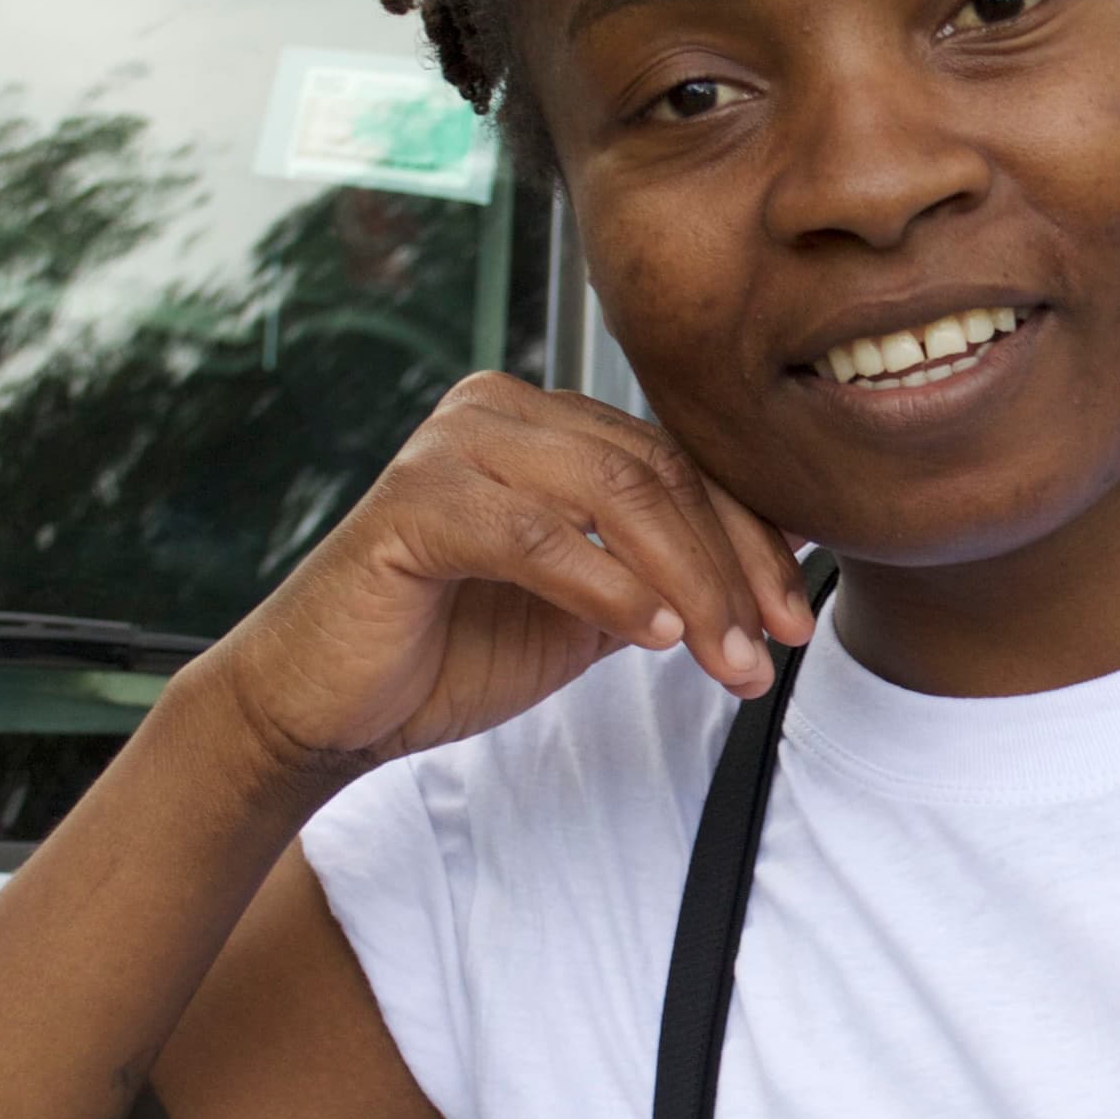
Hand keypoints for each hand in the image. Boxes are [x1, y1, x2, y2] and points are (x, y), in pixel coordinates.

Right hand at [188, 374, 816, 785]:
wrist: (324, 707)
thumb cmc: (449, 651)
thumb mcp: (587, 610)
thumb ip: (662, 573)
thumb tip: (780, 557)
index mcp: (543, 422)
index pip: (677, 461)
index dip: (751, 539)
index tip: (794, 621)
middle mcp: (500, 411)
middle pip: (656, 470)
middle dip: (731, 567)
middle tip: (772, 648)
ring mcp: (452, 447)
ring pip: (613, 493)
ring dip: (687, 584)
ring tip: (725, 658)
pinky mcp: (414, 503)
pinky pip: (538, 536)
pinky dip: (607, 588)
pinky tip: (651, 638)